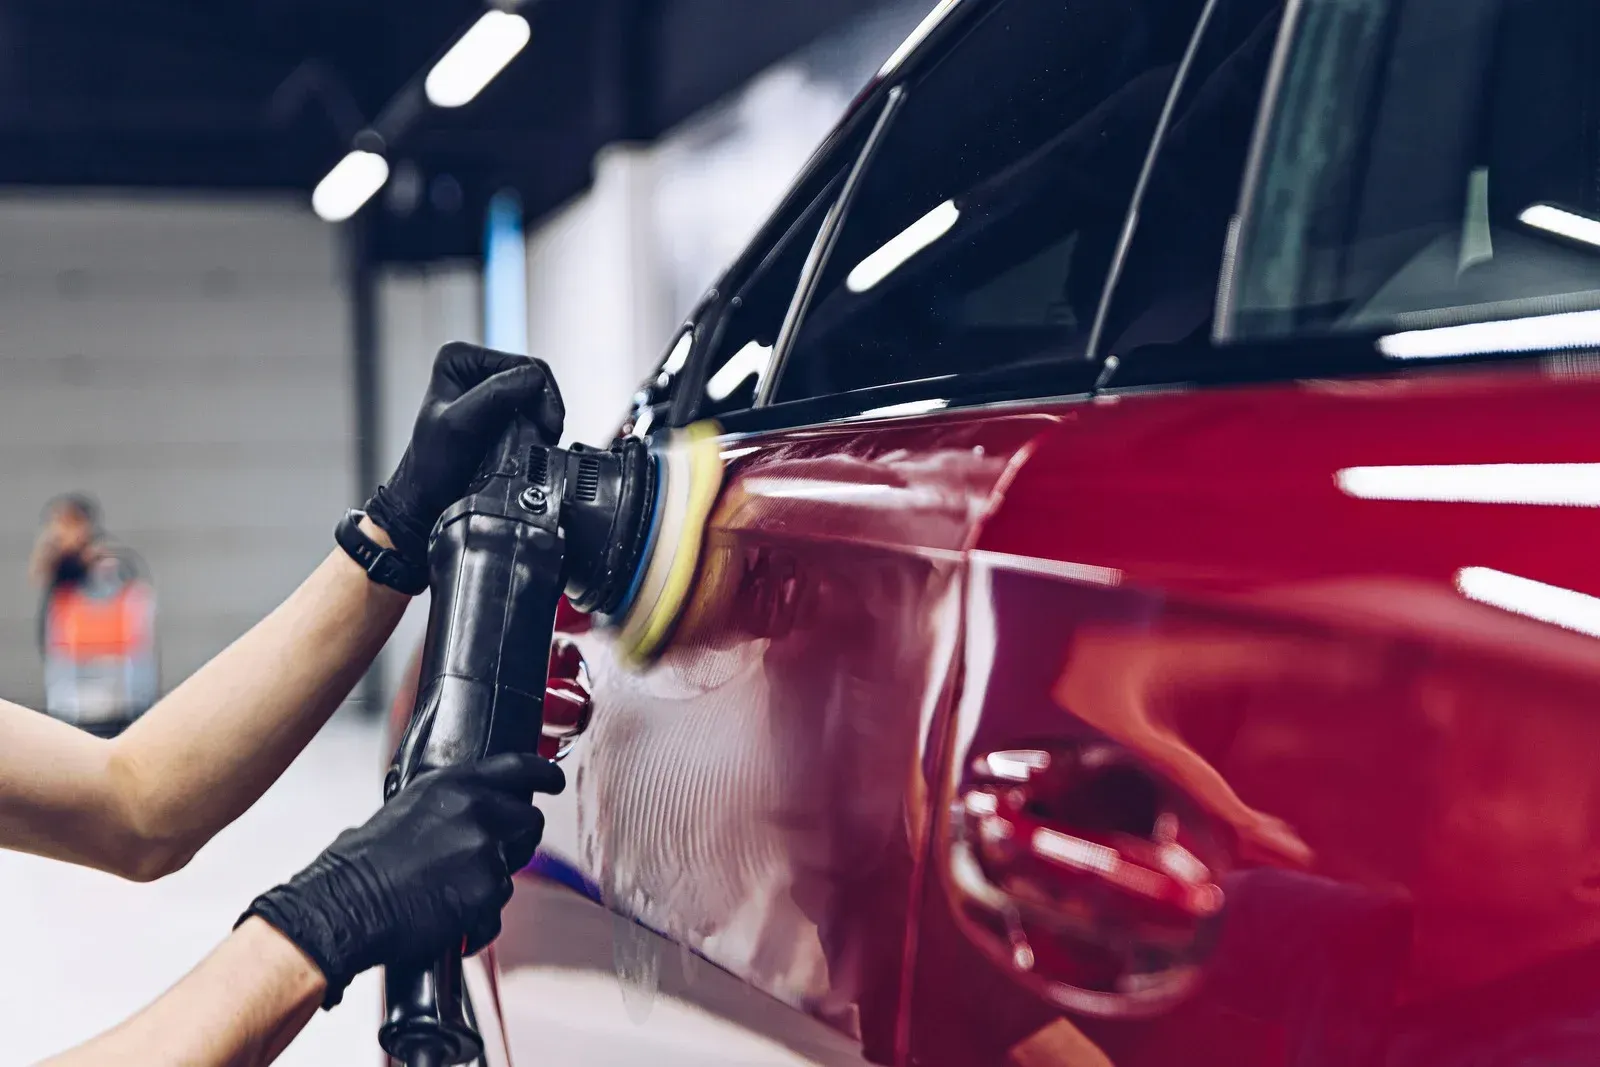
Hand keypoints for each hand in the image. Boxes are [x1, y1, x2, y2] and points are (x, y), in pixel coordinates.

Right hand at [239, 752, 564, 1007]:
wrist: (345, 906)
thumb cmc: (360, 864)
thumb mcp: (403, 810)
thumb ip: (444, 806)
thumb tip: (461, 815)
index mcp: (454, 784)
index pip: (519, 766)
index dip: (544, 773)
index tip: (553, 781)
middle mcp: (477, 811)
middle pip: (529, 820)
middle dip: (517, 838)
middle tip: (494, 854)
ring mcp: (485, 851)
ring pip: (512, 869)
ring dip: (490, 882)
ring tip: (451, 892)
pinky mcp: (486, 893)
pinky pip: (496, 911)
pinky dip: (477, 921)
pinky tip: (449, 921)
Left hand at [366, 342, 564, 569]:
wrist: (429, 499)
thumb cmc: (433, 466)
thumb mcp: (460, 425)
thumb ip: (494, 395)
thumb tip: (535, 378)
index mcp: (458, 359)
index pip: (519, 363)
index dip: (540, 392)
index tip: (549, 422)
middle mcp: (474, 369)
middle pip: (532, 376)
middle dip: (545, 406)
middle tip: (550, 433)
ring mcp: (489, 389)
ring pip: (537, 394)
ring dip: (545, 417)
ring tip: (544, 440)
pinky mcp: (500, 411)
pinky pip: (533, 411)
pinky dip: (540, 426)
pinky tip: (538, 440)